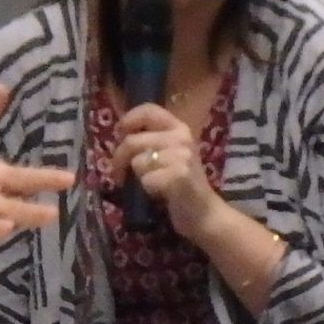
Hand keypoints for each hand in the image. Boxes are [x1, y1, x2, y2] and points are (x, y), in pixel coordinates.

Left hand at [108, 103, 220, 239]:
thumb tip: (120, 134)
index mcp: (179, 128)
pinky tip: (160, 194)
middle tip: (118, 173)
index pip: (149, 110)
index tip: (119, 133)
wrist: (204, 213)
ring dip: (136, 177)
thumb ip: (151, 140)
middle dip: (118, 159)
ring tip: (148, 184)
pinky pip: (146, 180)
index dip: (128, 119)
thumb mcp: (171, 153)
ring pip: (137, 162)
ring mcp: (182, 157)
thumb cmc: (182, 184)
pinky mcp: (179, 176)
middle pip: (132, 141)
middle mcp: (181, 138)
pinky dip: (147, 190)